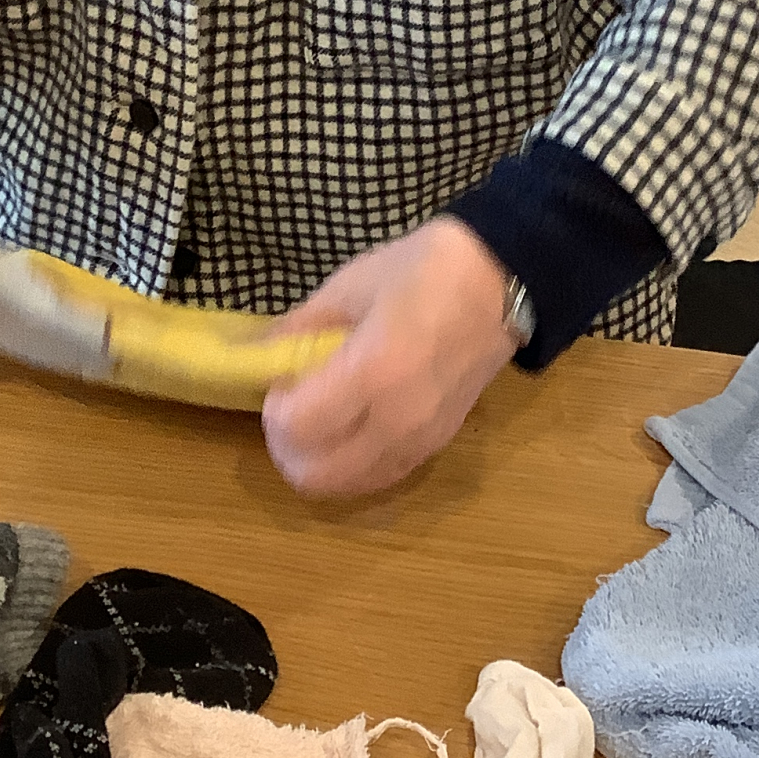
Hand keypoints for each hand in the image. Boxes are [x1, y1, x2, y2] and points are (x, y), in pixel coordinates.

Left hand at [261, 217, 518, 497]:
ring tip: (320, 420)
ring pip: (347, 486)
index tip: (279, 382)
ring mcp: (421, 439)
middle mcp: (397, 419)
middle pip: (316, 475)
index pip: (299, 426)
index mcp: (374, 371)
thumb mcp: (349, 285)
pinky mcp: (438, 446)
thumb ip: (299, 327)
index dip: (274, 410)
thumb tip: (257, 356)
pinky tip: (350, 430)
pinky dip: (352, 466)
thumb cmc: (423, 271)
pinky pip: (379, 476)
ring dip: (319, 462)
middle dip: (288, 448)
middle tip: (290, 410)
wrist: (501, 281)